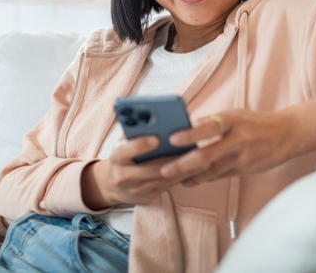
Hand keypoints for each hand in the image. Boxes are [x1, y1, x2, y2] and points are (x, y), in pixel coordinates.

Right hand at [81, 135, 197, 208]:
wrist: (111, 185)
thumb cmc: (123, 155)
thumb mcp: (123, 142)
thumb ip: (135, 131)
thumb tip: (154, 118)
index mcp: (116, 157)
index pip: (126, 151)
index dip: (140, 145)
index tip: (156, 138)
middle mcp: (124, 175)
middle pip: (152, 168)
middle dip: (174, 160)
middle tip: (194, 151)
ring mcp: (136, 189)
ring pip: (164, 179)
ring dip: (185, 170)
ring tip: (204, 160)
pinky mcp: (148, 197)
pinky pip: (169, 187)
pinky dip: (183, 177)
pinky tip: (198, 170)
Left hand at [158, 108, 296, 186]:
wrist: (287, 134)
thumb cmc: (256, 122)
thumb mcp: (235, 114)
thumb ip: (212, 121)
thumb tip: (186, 126)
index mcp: (232, 121)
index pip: (208, 128)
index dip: (190, 135)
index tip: (172, 139)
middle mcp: (237, 140)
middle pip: (206, 155)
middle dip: (183, 164)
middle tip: (164, 169)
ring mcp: (241, 158)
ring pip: (211, 170)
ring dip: (190, 175)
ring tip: (171, 178)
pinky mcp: (245, 170)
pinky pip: (220, 176)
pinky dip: (203, 179)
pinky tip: (189, 181)